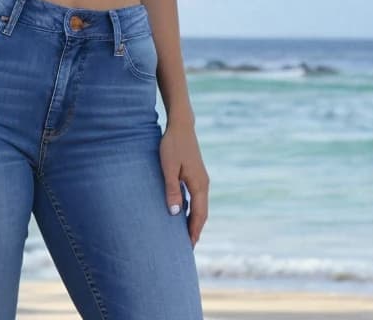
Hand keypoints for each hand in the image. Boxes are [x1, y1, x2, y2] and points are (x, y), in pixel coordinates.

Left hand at [160, 122, 208, 246]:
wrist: (181, 126)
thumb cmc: (172, 145)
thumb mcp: (168, 168)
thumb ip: (171, 190)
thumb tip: (174, 214)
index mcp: (199, 185)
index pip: (199, 215)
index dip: (194, 232)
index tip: (188, 247)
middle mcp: (203, 184)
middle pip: (202, 213)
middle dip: (195, 230)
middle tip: (187, 247)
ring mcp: (201, 179)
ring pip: (199, 206)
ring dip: (194, 220)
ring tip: (185, 234)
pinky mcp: (196, 175)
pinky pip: (196, 198)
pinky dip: (192, 209)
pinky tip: (182, 213)